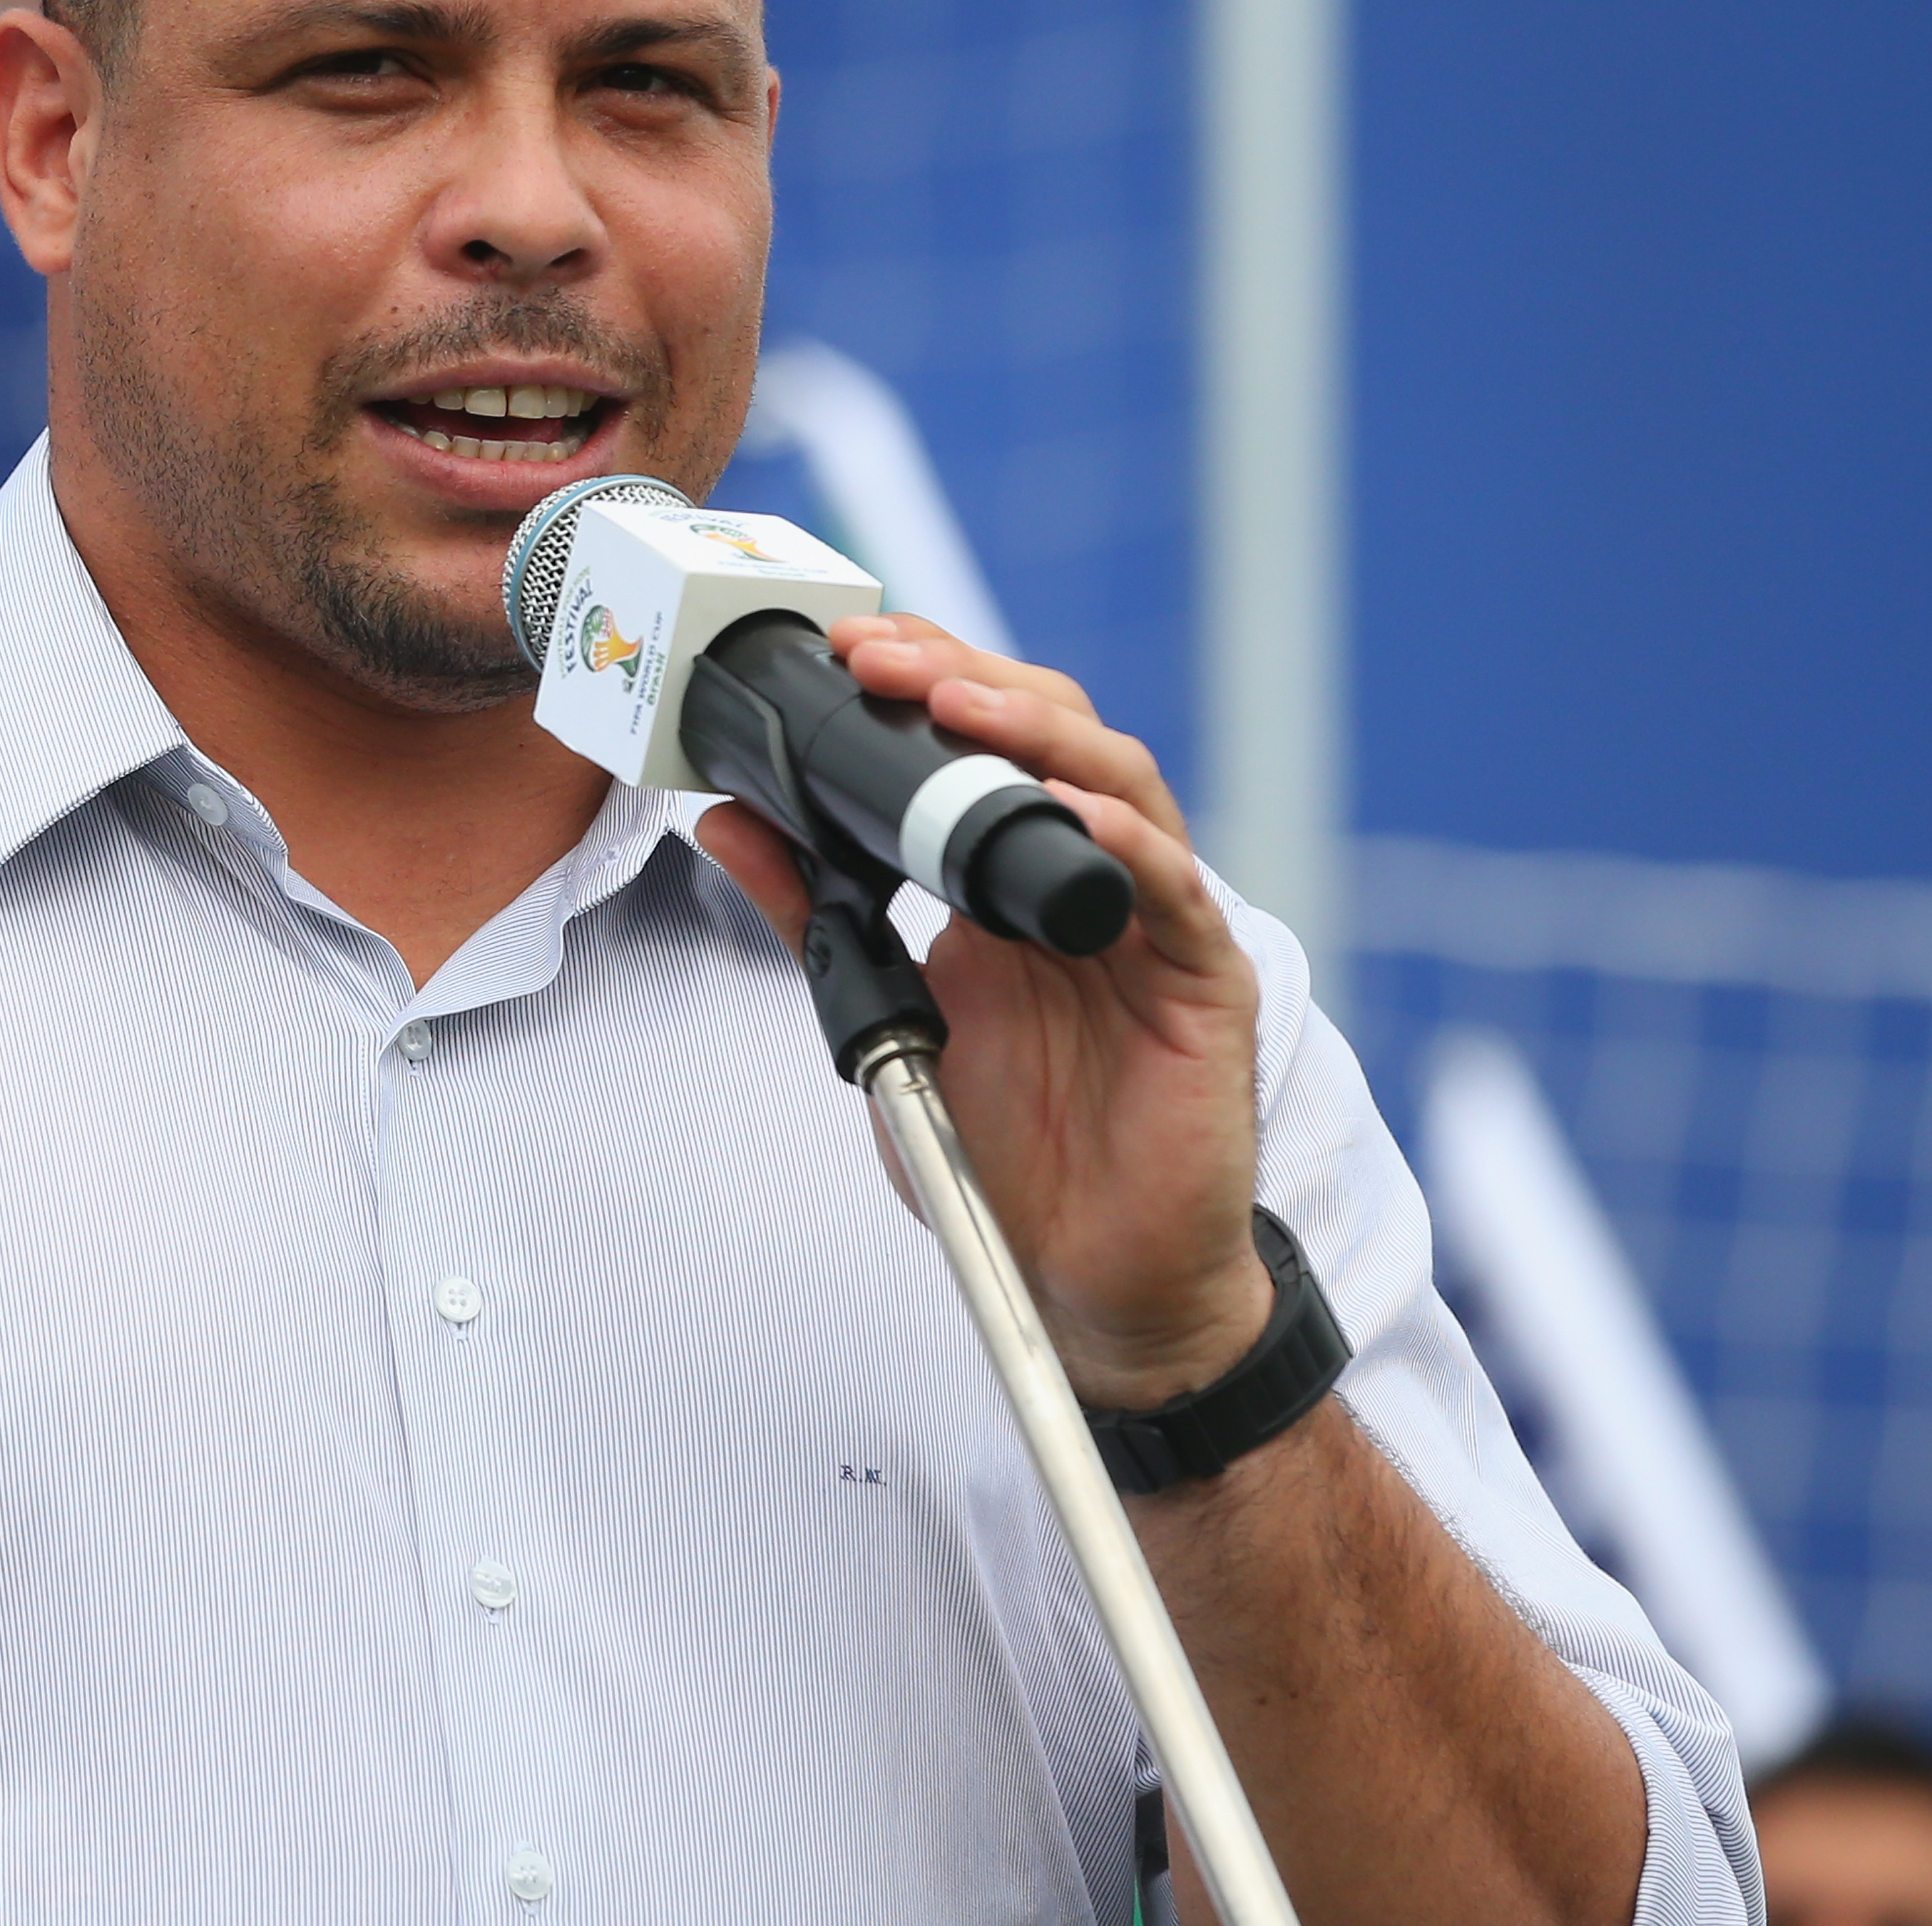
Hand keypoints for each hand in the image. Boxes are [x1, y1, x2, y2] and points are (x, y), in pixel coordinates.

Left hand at [692, 614, 1272, 1408]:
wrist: (1090, 1279)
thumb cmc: (1009, 1152)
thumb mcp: (888, 1018)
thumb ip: (816, 916)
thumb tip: (728, 819)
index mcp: (1014, 877)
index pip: (983, 740)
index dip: (923, 682)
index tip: (841, 651)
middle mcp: (1089, 879)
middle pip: (1052, 733)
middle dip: (967, 678)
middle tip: (881, 654)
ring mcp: (1154, 922)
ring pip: (1120, 784)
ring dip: (1039, 733)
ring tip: (958, 704)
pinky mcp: (1203, 981)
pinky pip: (1171, 890)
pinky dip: (1123, 842)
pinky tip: (1072, 814)